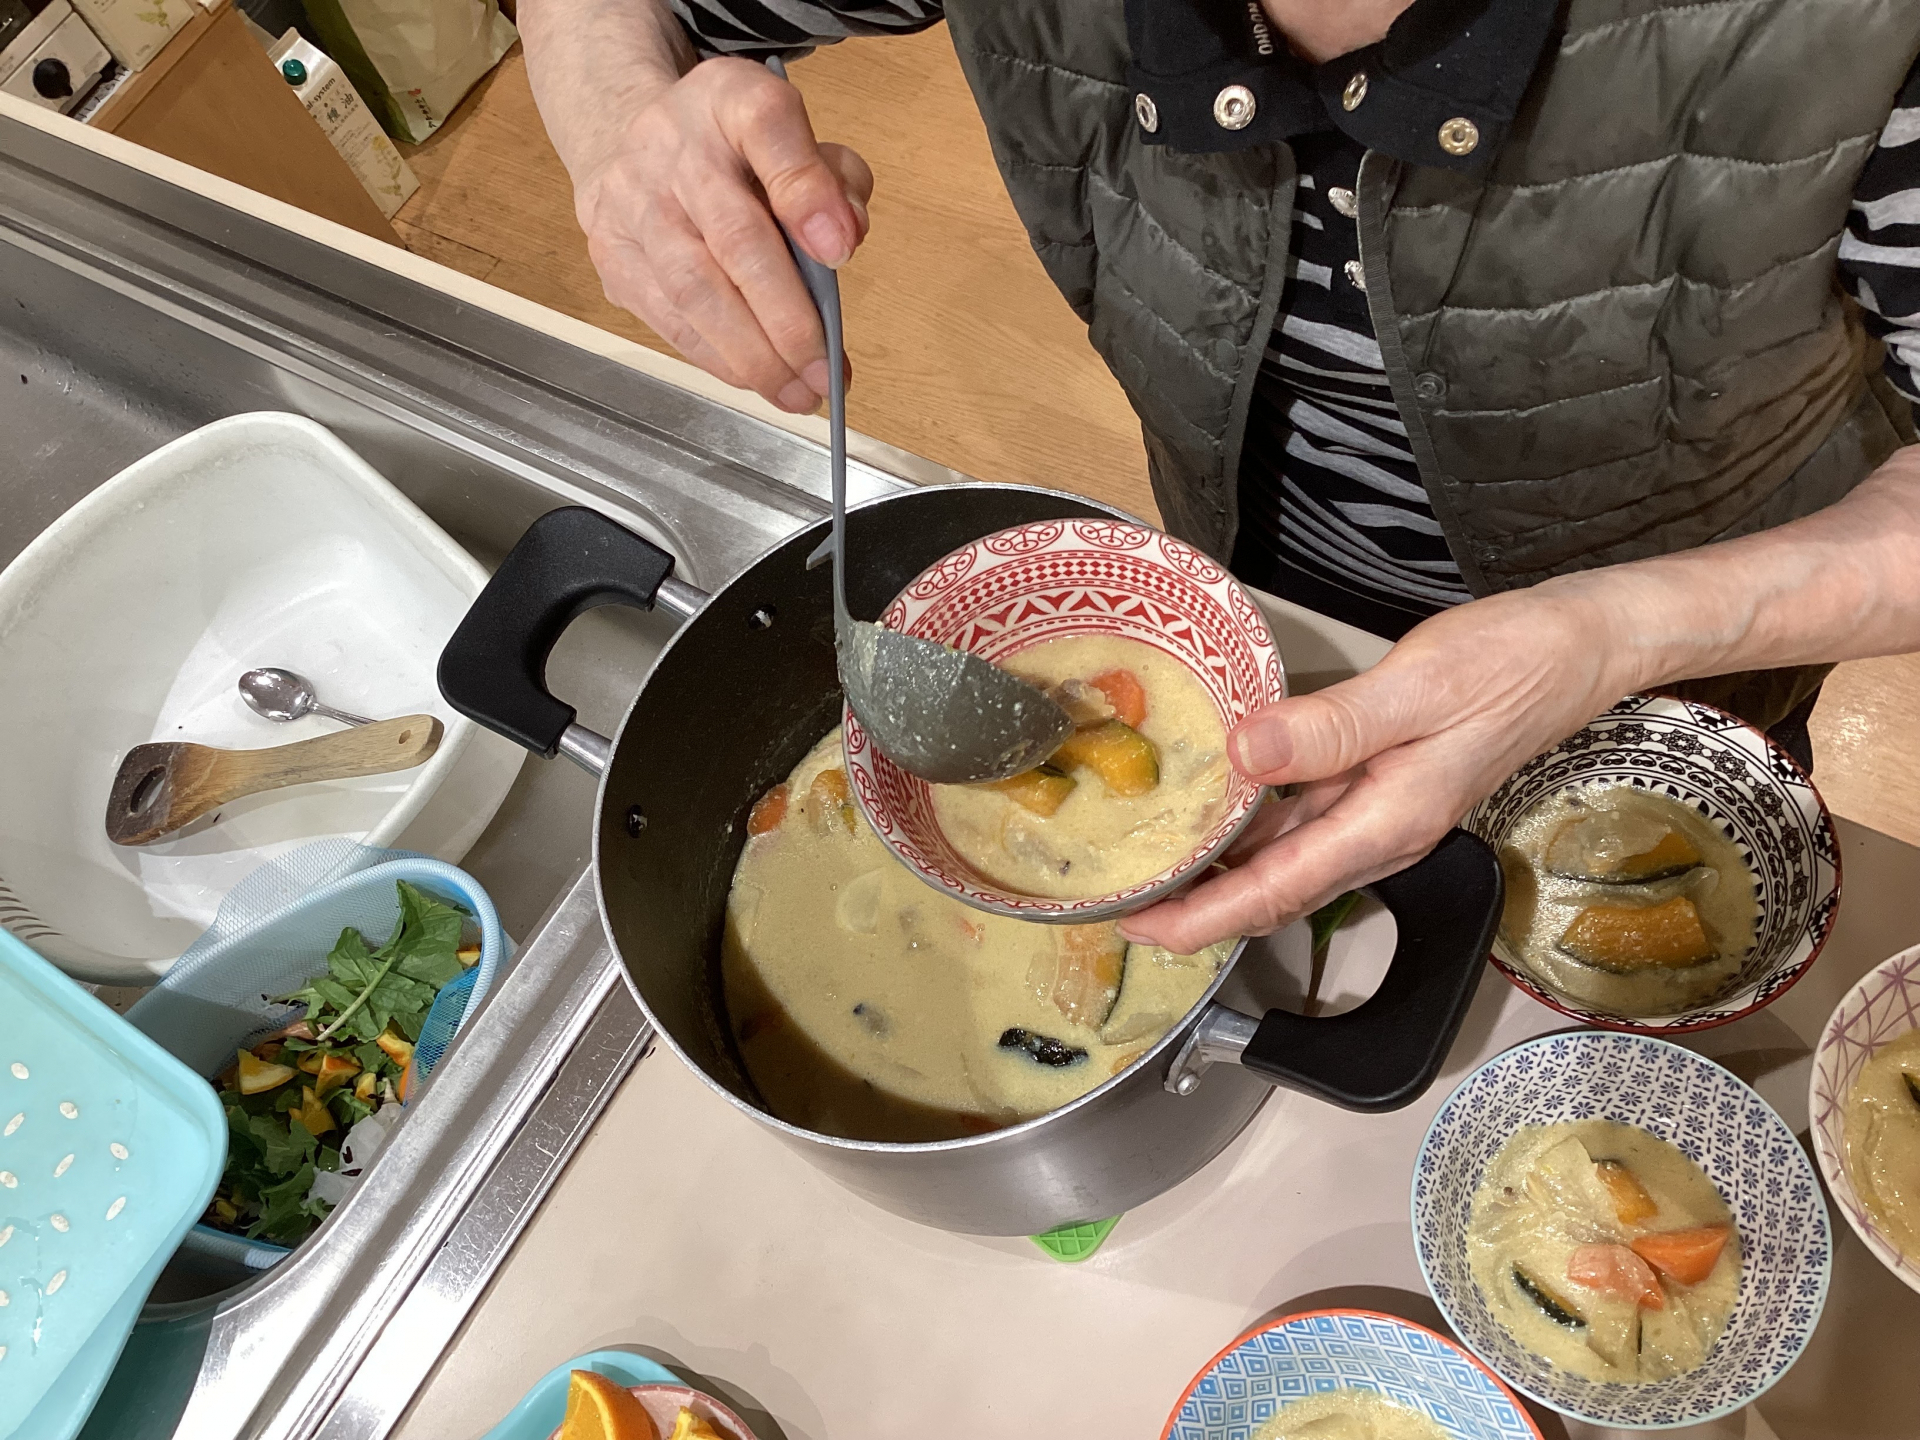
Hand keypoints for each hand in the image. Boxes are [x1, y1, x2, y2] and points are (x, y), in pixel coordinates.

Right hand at [570, 58, 871, 412]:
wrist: (631, 146)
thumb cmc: (729, 150)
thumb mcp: (794, 138)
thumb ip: (832, 179)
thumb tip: (844, 239)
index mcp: (727, 98)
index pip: (767, 126)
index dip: (806, 191)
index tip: (842, 249)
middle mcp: (670, 145)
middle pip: (733, 237)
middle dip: (786, 317)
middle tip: (826, 368)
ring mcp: (632, 203)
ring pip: (694, 290)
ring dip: (753, 354)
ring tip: (798, 391)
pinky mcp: (613, 256)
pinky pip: (669, 319)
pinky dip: (719, 358)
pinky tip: (757, 379)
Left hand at [1118, 582, 1631, 953]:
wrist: (1579, 649)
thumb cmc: (1511, 664)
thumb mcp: (1416, 688)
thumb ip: (1329, 728)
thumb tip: (1245, 751)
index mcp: (1385, 823)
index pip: (1274, 892)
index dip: (1201, 918)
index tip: (1139, 926)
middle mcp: (1380, 833)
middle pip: (1271, 892)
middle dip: (1195, 909)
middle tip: (1119, 902)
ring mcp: (1382, 814)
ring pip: (1284, 861)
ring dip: (1219, 872)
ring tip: (1150, 865)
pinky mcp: (1382, 786)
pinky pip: (1304, 823)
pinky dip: (1254, 828)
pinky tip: (1217, 808)